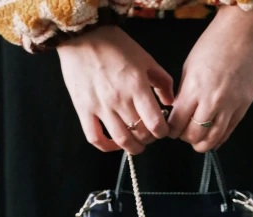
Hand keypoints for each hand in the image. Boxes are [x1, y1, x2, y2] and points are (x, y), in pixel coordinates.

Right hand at [58, 26, 173, 153]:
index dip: (162, 132)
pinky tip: (114, 145)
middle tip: (150, 134)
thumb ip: (162, 81)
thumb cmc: (114, 44)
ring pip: (121, 140)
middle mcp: (119, 99)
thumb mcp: (145, 58)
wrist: (81, 33)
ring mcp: (100, 106)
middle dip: (149, 139)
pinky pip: (94, 138)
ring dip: (133, 147)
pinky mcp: (83, 109)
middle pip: (140, 134)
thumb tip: (170, 101)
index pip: (155, 123)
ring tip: (137, 144)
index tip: (162, 129)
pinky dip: (106, 147)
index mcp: (137, 86)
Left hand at [168, 6, 252, 151]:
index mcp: (194, 88)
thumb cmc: (215, 43)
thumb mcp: (190, 66)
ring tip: (198, 142)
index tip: (171, 130)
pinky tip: (213, 138)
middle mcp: (212, 100)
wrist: (244, 32)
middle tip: (184, 134)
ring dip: (202, 144)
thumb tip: (179, 112)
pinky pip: (229, 132)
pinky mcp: (243, 107)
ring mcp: (230, 105)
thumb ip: (185, 93)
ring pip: (212, 139)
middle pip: (194, 135)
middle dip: (185, 138)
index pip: (177, 123)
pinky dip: (218, 139)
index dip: (172, 130)